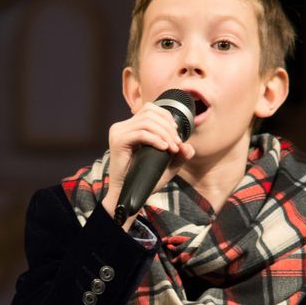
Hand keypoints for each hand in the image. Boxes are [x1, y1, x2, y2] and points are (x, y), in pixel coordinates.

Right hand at [101, 102, 194, 228]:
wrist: (128, 195)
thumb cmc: (144, 180)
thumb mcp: (167, 165)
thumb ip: (179, 155)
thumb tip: (188, 146)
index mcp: (130, 127)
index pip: (149, 109)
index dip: (166, 117)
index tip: (177, 134)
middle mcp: (122, 127)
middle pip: (150, 113)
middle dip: (168, 128)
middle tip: (178, 144)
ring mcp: (118, 133)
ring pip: (147, 122)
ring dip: (165, 134)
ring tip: (173, 148)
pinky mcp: (118, 142)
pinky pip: (141, 134)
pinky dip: (156, 139)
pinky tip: (164, 148)